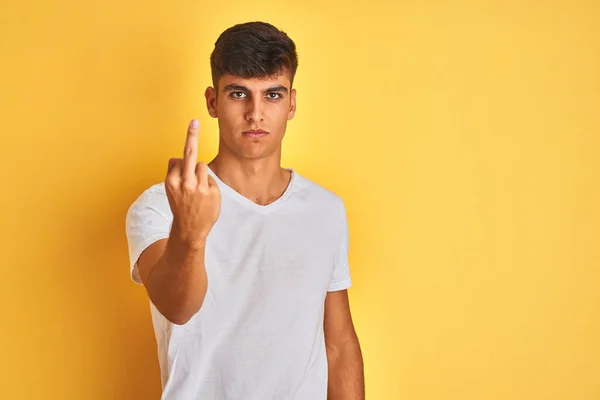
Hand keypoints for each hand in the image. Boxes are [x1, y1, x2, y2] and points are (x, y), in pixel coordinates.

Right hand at [165, 119, 220, 246]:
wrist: (189, 230)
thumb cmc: (181, 206)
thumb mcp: (171, 191)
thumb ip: (174, 174)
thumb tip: (177, 158)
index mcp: (171, 181)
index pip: (178, 160)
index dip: (183, 157)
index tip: (191, 125)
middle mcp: (184, 183)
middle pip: (189, 154)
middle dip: (191, 136)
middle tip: (194, 122)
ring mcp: (199, 187)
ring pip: (202, 166)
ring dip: (200, 174)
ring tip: (196, 190)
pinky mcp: (212, 192)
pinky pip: (210, 178)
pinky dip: (208, 185)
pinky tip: (204, 197)